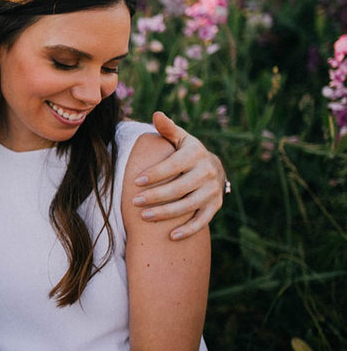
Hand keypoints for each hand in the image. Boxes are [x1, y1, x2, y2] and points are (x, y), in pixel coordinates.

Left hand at [134, 112, 224, 239]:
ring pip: (189, 205)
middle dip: (156, 196)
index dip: (155, 174)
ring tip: (144, 217)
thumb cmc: (185, 151)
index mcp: (196, 153)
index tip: (135, 182)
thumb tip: (157, 115)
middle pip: (180, 188)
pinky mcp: (215, 206)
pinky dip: (188, 229)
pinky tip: (171, 236)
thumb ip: (167, 129)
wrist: (211, 167)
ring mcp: (213, 191)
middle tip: (134, 202)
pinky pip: (202, 220)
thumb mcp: (179, 138)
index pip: (173, 165)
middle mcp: (207, 172)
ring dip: (167, 213)